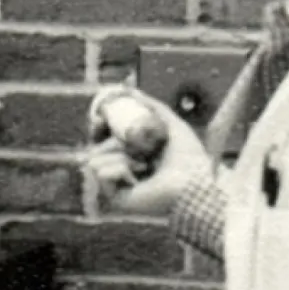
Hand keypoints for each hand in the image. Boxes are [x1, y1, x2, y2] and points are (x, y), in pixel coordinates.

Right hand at [79, 91, 212, 217]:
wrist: (194, 182)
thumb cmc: (189, 158)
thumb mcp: (171, 124)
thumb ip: (153, 107)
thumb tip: (130, 91)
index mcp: (133, 155)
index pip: (103, 140)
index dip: (97, 127)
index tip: (98, 116)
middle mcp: (122, 171)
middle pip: (95, 148)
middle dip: (108, 141)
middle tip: (124, 141)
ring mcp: (117, 186)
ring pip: (94, 160)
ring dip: (117, 156)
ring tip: (142, 163)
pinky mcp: (115, 198)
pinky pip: (100, 174)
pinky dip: (118, 168)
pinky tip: (136, 174)